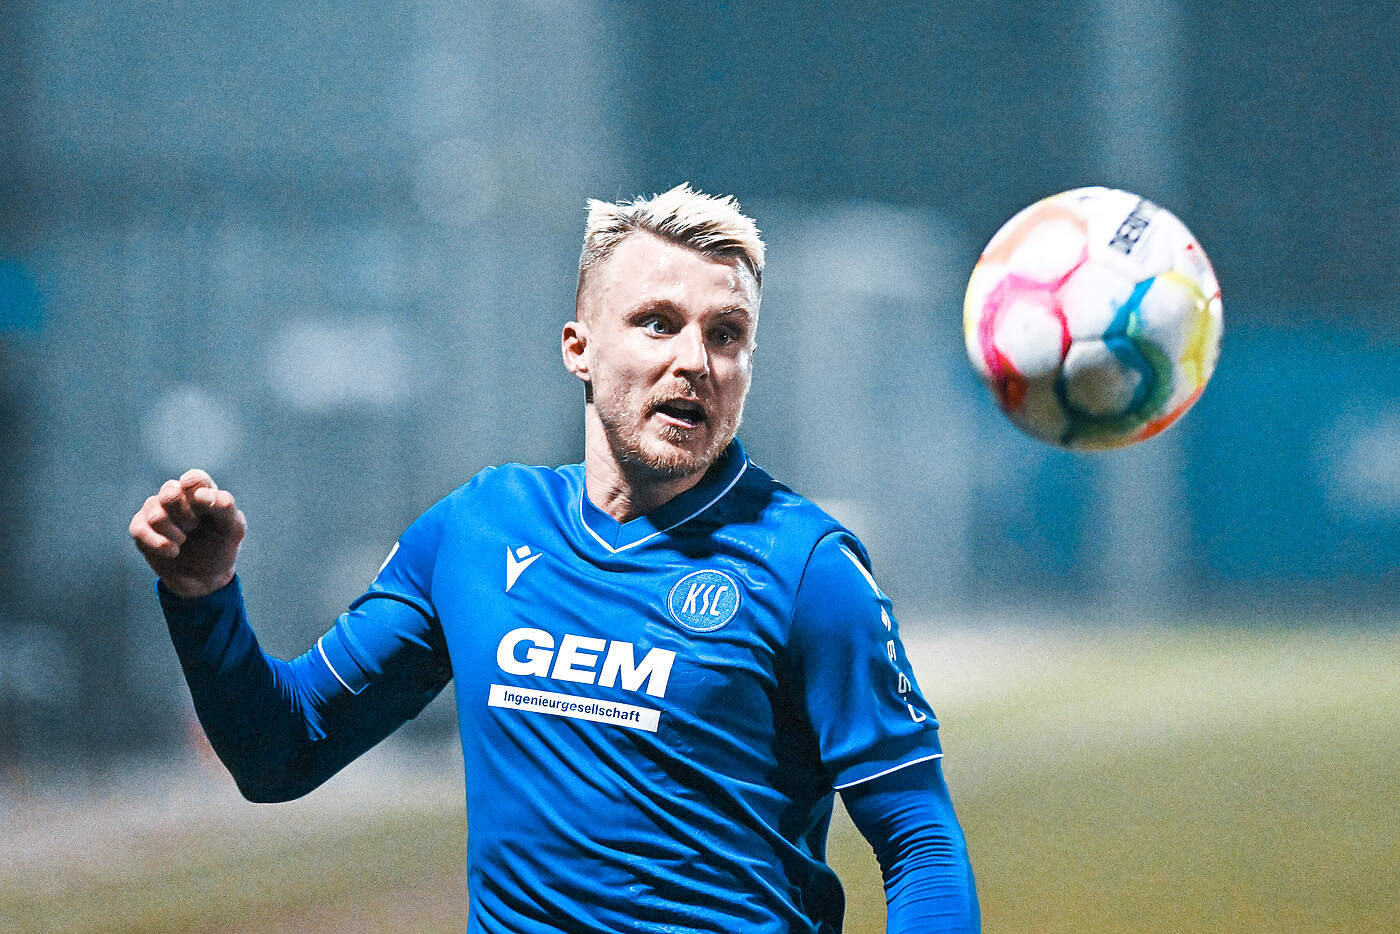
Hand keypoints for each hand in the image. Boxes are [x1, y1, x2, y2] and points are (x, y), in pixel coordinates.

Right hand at [130, 468, 246, 597]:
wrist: (204, 579)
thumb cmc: (221, 549)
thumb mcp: (233, 529)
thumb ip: (225, 507)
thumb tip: (200, 494)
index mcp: (201, 492)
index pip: (194, 478)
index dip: (193, 485)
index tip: (198, 499)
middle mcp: (177, 497)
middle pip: (170, 490)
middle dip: (184, 513)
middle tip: (193, 527)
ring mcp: (156, 511)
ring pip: (153, 508)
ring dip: (172, 530)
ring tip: (183, 541)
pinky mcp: (141, 528)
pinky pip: (139, 528)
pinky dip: (157, 543)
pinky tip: (172, 552)